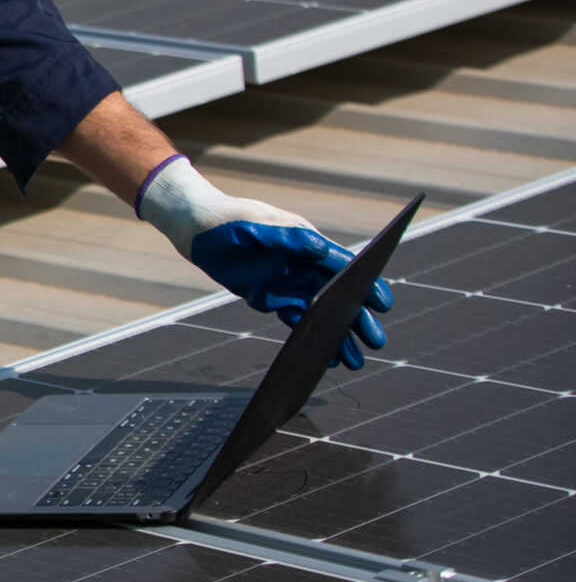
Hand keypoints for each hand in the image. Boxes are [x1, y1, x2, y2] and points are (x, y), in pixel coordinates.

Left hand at [137, 158, 391, 369]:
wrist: (198, 231)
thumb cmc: (231, 220)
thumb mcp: (258, 225)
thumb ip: (288, 237)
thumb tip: (319, 249)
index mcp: (308, 244)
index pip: (344, 266)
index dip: (365, 285)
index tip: (383, 303)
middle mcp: (304, 265)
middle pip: (338, 295)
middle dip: (358, 319)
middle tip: (377, 342)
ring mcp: (289, 283)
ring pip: (321, 313)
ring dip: (338, 336)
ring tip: (355, 361)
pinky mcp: (272, 298)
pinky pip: (297, 320)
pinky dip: (310, 337)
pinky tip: (324, 356)